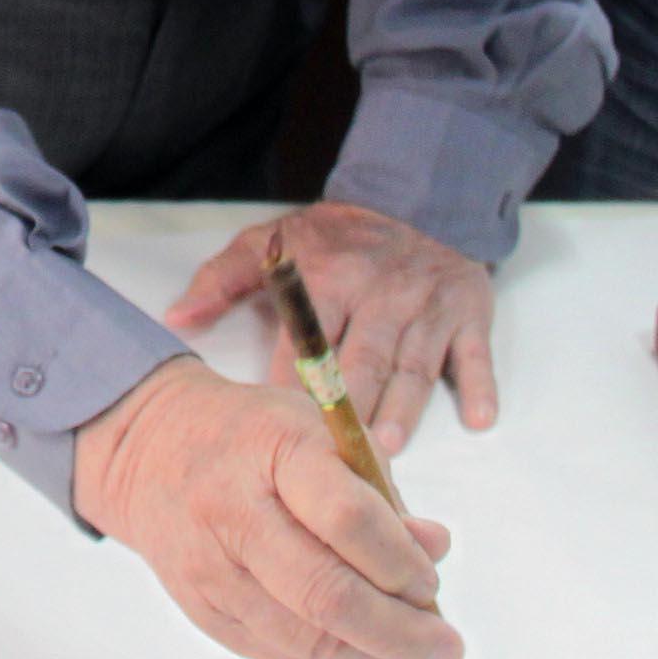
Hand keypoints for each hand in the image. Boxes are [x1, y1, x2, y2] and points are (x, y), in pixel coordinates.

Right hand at [72, 355, 460, 658]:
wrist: (150, 449)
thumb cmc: (254, 435)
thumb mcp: (322, 432)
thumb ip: (380, 492)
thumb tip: (433, 554)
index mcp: (273, 450)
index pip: (347, 519)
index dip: (401, 563)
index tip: (431, 581)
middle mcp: (233, 512)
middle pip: (325, 595)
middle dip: (400, 633)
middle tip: (445, 647)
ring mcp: (210, 568)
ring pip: (304, 640)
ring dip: (372, 656)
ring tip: (413, 653)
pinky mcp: (201, 609)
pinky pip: (279, 654)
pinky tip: (364, 651)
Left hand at [166, 200, 498, 454]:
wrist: (414, 201)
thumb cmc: (335, 239)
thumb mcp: (272, 242)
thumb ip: (223, 279)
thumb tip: (177, 318)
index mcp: (329, 278)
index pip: (306, 338)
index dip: (292, 383)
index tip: (276, 424)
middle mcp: (379, 294)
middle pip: (363, 359)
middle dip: (352, 406)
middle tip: (339, 457)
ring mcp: (427, 307)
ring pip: (413, 364)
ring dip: (405, 406)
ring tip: (390, 447)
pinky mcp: (468, 313)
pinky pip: (475, 353)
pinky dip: (480, 385)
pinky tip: (480, 419)